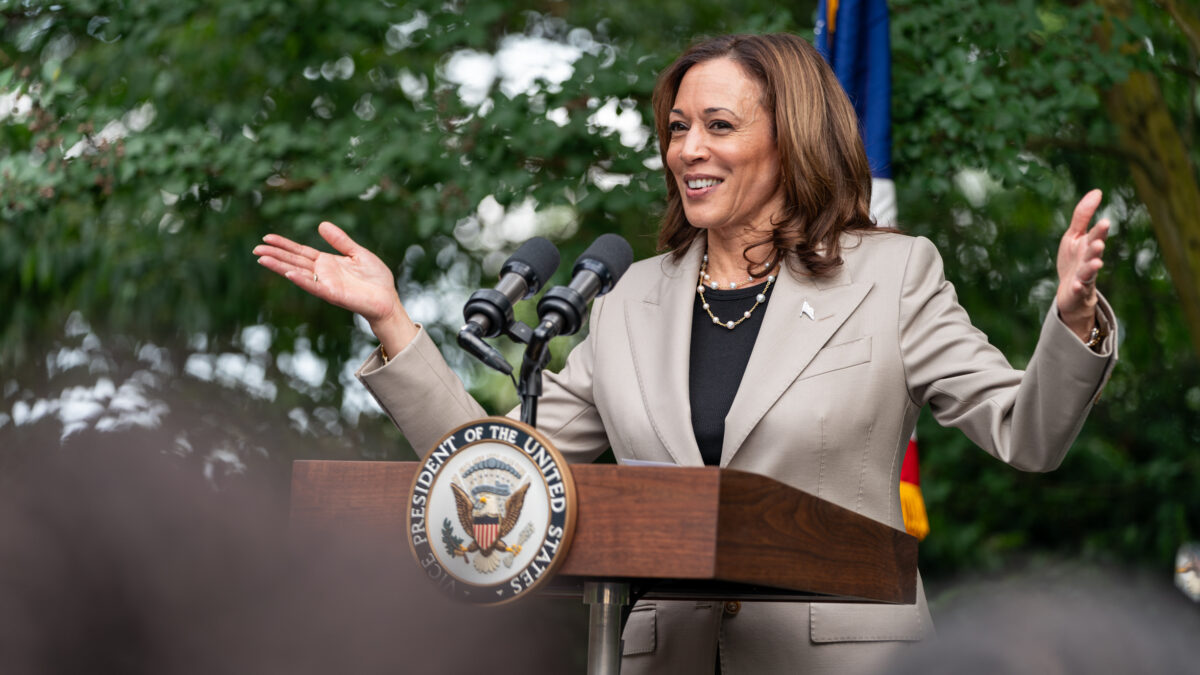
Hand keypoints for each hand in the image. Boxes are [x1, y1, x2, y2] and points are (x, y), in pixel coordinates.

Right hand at [254, 222, 417, 353]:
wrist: (388, 298)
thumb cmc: (375, 278)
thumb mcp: (357, 253)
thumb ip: (340, 241)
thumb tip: (321, 224)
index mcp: (327, 262)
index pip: (300, 252)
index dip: (284, 245)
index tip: (266, 238)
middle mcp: (322, 273)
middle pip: (293, 261)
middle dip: (275, 255)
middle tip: (255, 249)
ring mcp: (326, 284)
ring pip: (298, 273)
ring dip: (281, 267)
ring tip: (262, 259)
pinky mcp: (334, 294)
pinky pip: (315, 286)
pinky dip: (302, 280)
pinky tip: (289, 273)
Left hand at [1055, 189, 1110, 341]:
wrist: (1071, 291)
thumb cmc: (1074, 260)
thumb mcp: (1074, 236)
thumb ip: (1083, 215)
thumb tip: (1098, 191)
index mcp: (1089, 245)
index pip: (1096, 236)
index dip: (1100, 230)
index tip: (1104, 222)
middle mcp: (1089, 260)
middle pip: (1094, 253)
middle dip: (1097, 247)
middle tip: (1099, 243)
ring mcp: (1084, 276)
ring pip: (1089, 272)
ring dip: (1092, 267)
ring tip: (1095, 263)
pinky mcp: (1077, 290)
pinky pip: (1078, 289)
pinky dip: (1078, 288)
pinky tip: (1076, 286)